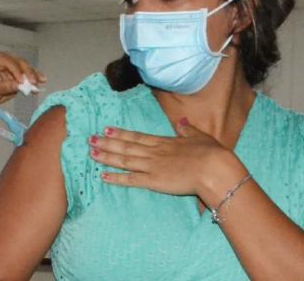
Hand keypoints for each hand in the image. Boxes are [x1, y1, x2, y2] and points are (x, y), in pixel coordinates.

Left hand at [0, 51, 46, 104]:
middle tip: (33, 81)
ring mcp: (12, 64)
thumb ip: (6, 86)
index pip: (7, 61)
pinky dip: (35, 77)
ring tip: (39, 81)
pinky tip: (41, 80)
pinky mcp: (19, 71)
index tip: (21, 80)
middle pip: (19, 62)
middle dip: (27, 72)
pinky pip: (28, 72)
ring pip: (26, 66)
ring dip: (33, 74)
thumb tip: (18, 85)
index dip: (16, 70)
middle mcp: (4, 58)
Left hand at [88, 119, 247, 206]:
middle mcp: (154, 152)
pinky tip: (103, 176)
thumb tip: (181, 121)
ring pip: (124, 160)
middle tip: (90, 139)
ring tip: (91, 153)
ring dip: (106, 157)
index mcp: (164, 142)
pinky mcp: (153, 181)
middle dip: (107, 143)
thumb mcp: (200, 136)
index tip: (107, 129)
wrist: (214, 169)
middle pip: (126, 146)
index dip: (121, 133)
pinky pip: (131, 180)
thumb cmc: (211, 154)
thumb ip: (188, 130)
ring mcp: (152, 166)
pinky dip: (116, 178)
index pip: (137, 137)